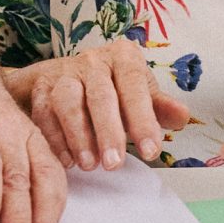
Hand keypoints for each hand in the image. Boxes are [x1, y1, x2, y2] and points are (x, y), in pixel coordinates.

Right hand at [4, 39, 192, 171]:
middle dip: (108, 132)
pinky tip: (66, 160)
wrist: (64, 76)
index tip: (151, 151)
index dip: (143, 120)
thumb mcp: (138, 93)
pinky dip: (54, 138)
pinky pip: (43, 113)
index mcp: (123, 58)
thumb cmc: (111, 89)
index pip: (135, 86)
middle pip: (101, 95)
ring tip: (89, 165)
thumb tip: (183, 116)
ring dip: (78, 135)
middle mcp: (93, 60)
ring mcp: (64, 72)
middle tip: (114, 164)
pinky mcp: (40, 87)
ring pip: (67, 101)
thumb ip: (158, 107)